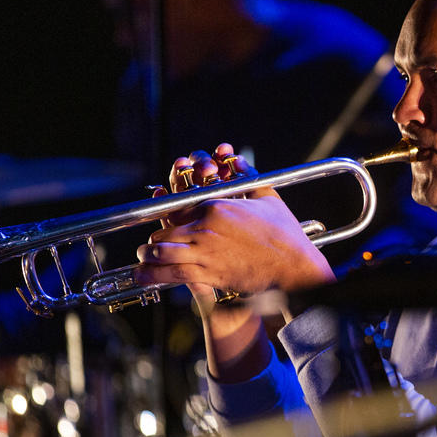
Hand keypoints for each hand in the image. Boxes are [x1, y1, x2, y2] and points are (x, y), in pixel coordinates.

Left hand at [135, 143, 335, 297]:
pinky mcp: (209, 274)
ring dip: (149, 255)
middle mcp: (205, 228)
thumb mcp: (267, 197)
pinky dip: (153, 274)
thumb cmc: (284, 234)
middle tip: (151, 244)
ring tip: (143, 258)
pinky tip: (143, 275)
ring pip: (162, 251)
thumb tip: (236, 161)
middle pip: (166, 229)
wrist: (293, 267)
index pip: (177, 206)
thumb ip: (247, 176)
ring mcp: (205, 251)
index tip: (165, 221)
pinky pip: (173, 273)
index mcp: (216, 206)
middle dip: (155, 238)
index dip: (166, 214)